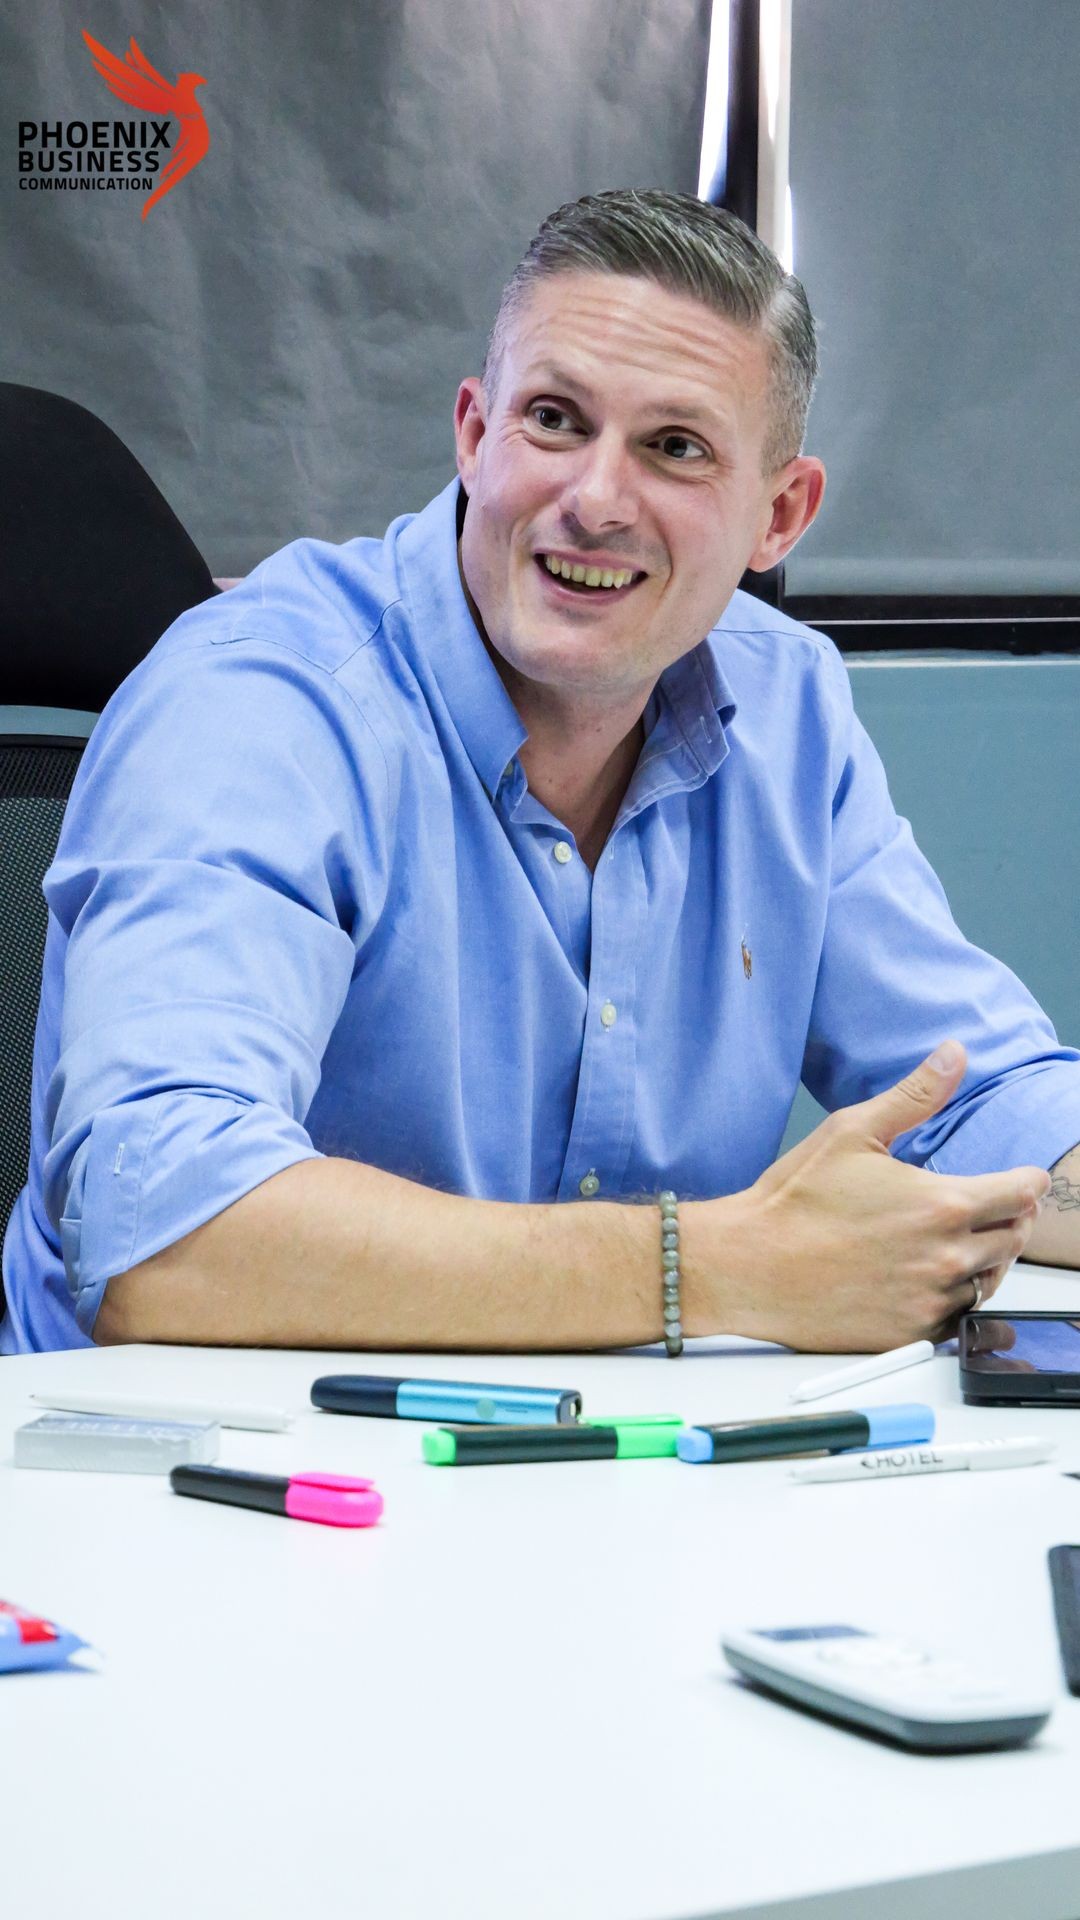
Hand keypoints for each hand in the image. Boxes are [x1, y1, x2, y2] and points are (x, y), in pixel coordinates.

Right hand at [690, 1040, 1050, 1351]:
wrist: (748, 1265)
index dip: (1025, 1181)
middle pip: (1015, 1238)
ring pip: (991, 1280)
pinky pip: (961, 1318)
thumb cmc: (793, 1201)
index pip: (1023, 1193)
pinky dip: (957, 1297)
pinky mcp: (912, 1332)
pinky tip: (930, 1277)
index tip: (1017, 1180)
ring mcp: (931, 1299)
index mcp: (942, 1203)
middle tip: (985, 1209)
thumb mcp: (851, 1130)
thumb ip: (915, 1095)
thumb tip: (953, 1055)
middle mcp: (946, 1256)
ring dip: (984, 1258)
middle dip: (1010, 1219)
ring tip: (953, 1240)